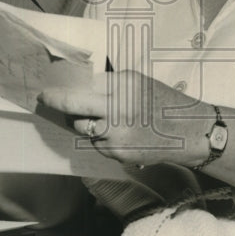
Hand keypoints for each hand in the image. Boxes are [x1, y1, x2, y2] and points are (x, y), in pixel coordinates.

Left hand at [39, 70, 209, 168]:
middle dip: (55, 101)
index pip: (83, 84)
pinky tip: (118, 133)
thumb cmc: (164, 102)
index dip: (62, 87)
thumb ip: (110, 84)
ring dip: (84, 123)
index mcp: (123, 86)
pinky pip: (98, 144)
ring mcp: (117, 134)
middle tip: (44, 97)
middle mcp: (118, 109)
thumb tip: (80, 85)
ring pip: (83, 128)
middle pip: (73, 106)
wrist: (189, 132)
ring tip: (99, 118)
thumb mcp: (138, 82)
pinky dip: (101, 138)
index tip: (48, 87)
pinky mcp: (118, 153)